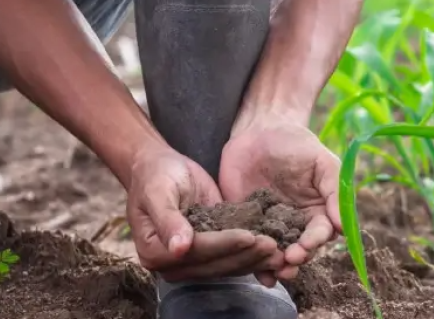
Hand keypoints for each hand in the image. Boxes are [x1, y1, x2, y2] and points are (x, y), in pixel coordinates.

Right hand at [126, 146, 282, 281]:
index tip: (249, 236)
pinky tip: (274, 252)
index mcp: (154, 252)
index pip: (196, 252)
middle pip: (215, 264)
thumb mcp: (158, 191)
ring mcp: (193, 261)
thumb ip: (167, 219)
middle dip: (245, 255)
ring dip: (254, 260)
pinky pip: (233, 258)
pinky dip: (253, 256)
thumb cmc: (156, 176)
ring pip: (227, 266)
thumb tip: (179, 248)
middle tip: (272, 245)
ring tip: (278, 251)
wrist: (162, 168)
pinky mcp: (211, 252)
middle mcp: (174, 264)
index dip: (223, 245)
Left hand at [219, 114, 341, 284]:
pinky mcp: (246, 225)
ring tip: (273, 272)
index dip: (314, 242)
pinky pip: (250, 246)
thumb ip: (335, 190)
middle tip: (288, 261)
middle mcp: (296, 223)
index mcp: (318, 210)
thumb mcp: (322, 161)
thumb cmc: (296, 143)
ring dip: (276, 266)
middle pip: (300, 249)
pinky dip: (252, 262)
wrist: (258, 131)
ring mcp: (271, 226)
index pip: (321, 233)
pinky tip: (254, 273)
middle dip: (296, 259)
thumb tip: (342, 225)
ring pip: (276, 253)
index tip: (305, 246)